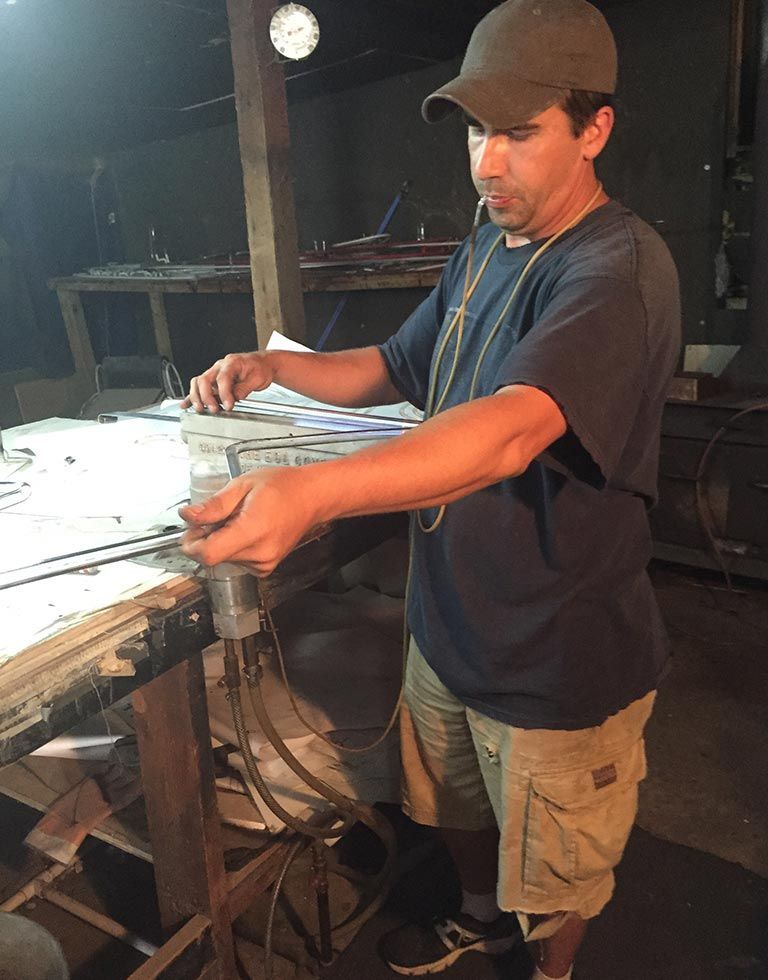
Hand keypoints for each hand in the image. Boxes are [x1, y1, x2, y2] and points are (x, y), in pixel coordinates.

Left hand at [179, 467, 322, 575]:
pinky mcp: (267, 567)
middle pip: (214, 557)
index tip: (193, 528)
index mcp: (253, 530)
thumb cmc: (283, 486)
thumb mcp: (243, 485)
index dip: (192, 543)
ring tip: (239, 519)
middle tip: (220, 515)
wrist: (312, 497)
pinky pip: (238, 561)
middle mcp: (260, 553)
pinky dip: (235, 547)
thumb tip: (188, 516)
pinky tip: (248, 529)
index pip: (209, 554)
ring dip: (222, 541)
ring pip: (225, 559)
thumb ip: (214, 505)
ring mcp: (265, 563)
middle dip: (208, 538)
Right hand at [181, 352, 274, 412]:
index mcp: (232, 362)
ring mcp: (214, 373)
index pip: (223, 379)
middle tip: (214, 410)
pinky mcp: (213, 381)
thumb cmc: (260, 368)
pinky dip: (191, 396)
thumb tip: (233, 398)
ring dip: (197, 397)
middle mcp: (220, 366)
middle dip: (207, 396)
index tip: (229, 406)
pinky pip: (199, 387)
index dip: (224, 394)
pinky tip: (185, 404)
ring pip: (198, 382)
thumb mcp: (258, 379)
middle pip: (205, 379)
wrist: (263, 364)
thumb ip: (244, 389)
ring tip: (201, 409)